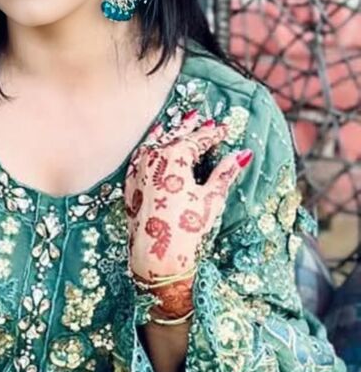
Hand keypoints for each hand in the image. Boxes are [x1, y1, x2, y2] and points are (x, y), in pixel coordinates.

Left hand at [124, 111, 252, 279]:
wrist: (156, 253)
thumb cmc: (186, 226)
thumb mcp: (211, 198)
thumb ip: (225, 173)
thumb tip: (243, 155)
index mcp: (175, 156)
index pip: (198, 139)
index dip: (212, 134)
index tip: (224, 128)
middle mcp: (153, 157)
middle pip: (174, 136)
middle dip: (190, 128)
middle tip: (199, 118)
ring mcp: (139, 170)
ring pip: (153, 143)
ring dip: (166, 133)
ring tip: (173, 124)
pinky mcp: (130, 184)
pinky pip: (138, 158)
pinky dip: (147, 149)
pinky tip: (149, 148)